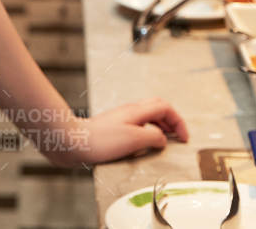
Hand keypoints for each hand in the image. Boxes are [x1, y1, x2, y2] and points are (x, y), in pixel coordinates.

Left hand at [44, 99, 187, 167]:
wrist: (72, 142)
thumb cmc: (100, 141)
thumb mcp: (134, 139)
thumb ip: (153, 136)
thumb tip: (162, 138)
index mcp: (137, 111)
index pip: (165, 107)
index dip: (178, 121)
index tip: (184, 138)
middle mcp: (130, 111)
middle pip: (157, 108)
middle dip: (171, 121)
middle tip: (177, 138)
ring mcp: (121, 118)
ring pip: (147, 117)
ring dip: (159, 127)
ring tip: (163, 143)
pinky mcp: (112, 128)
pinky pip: (136, 126)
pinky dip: (146, 133)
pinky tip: (142, 147)